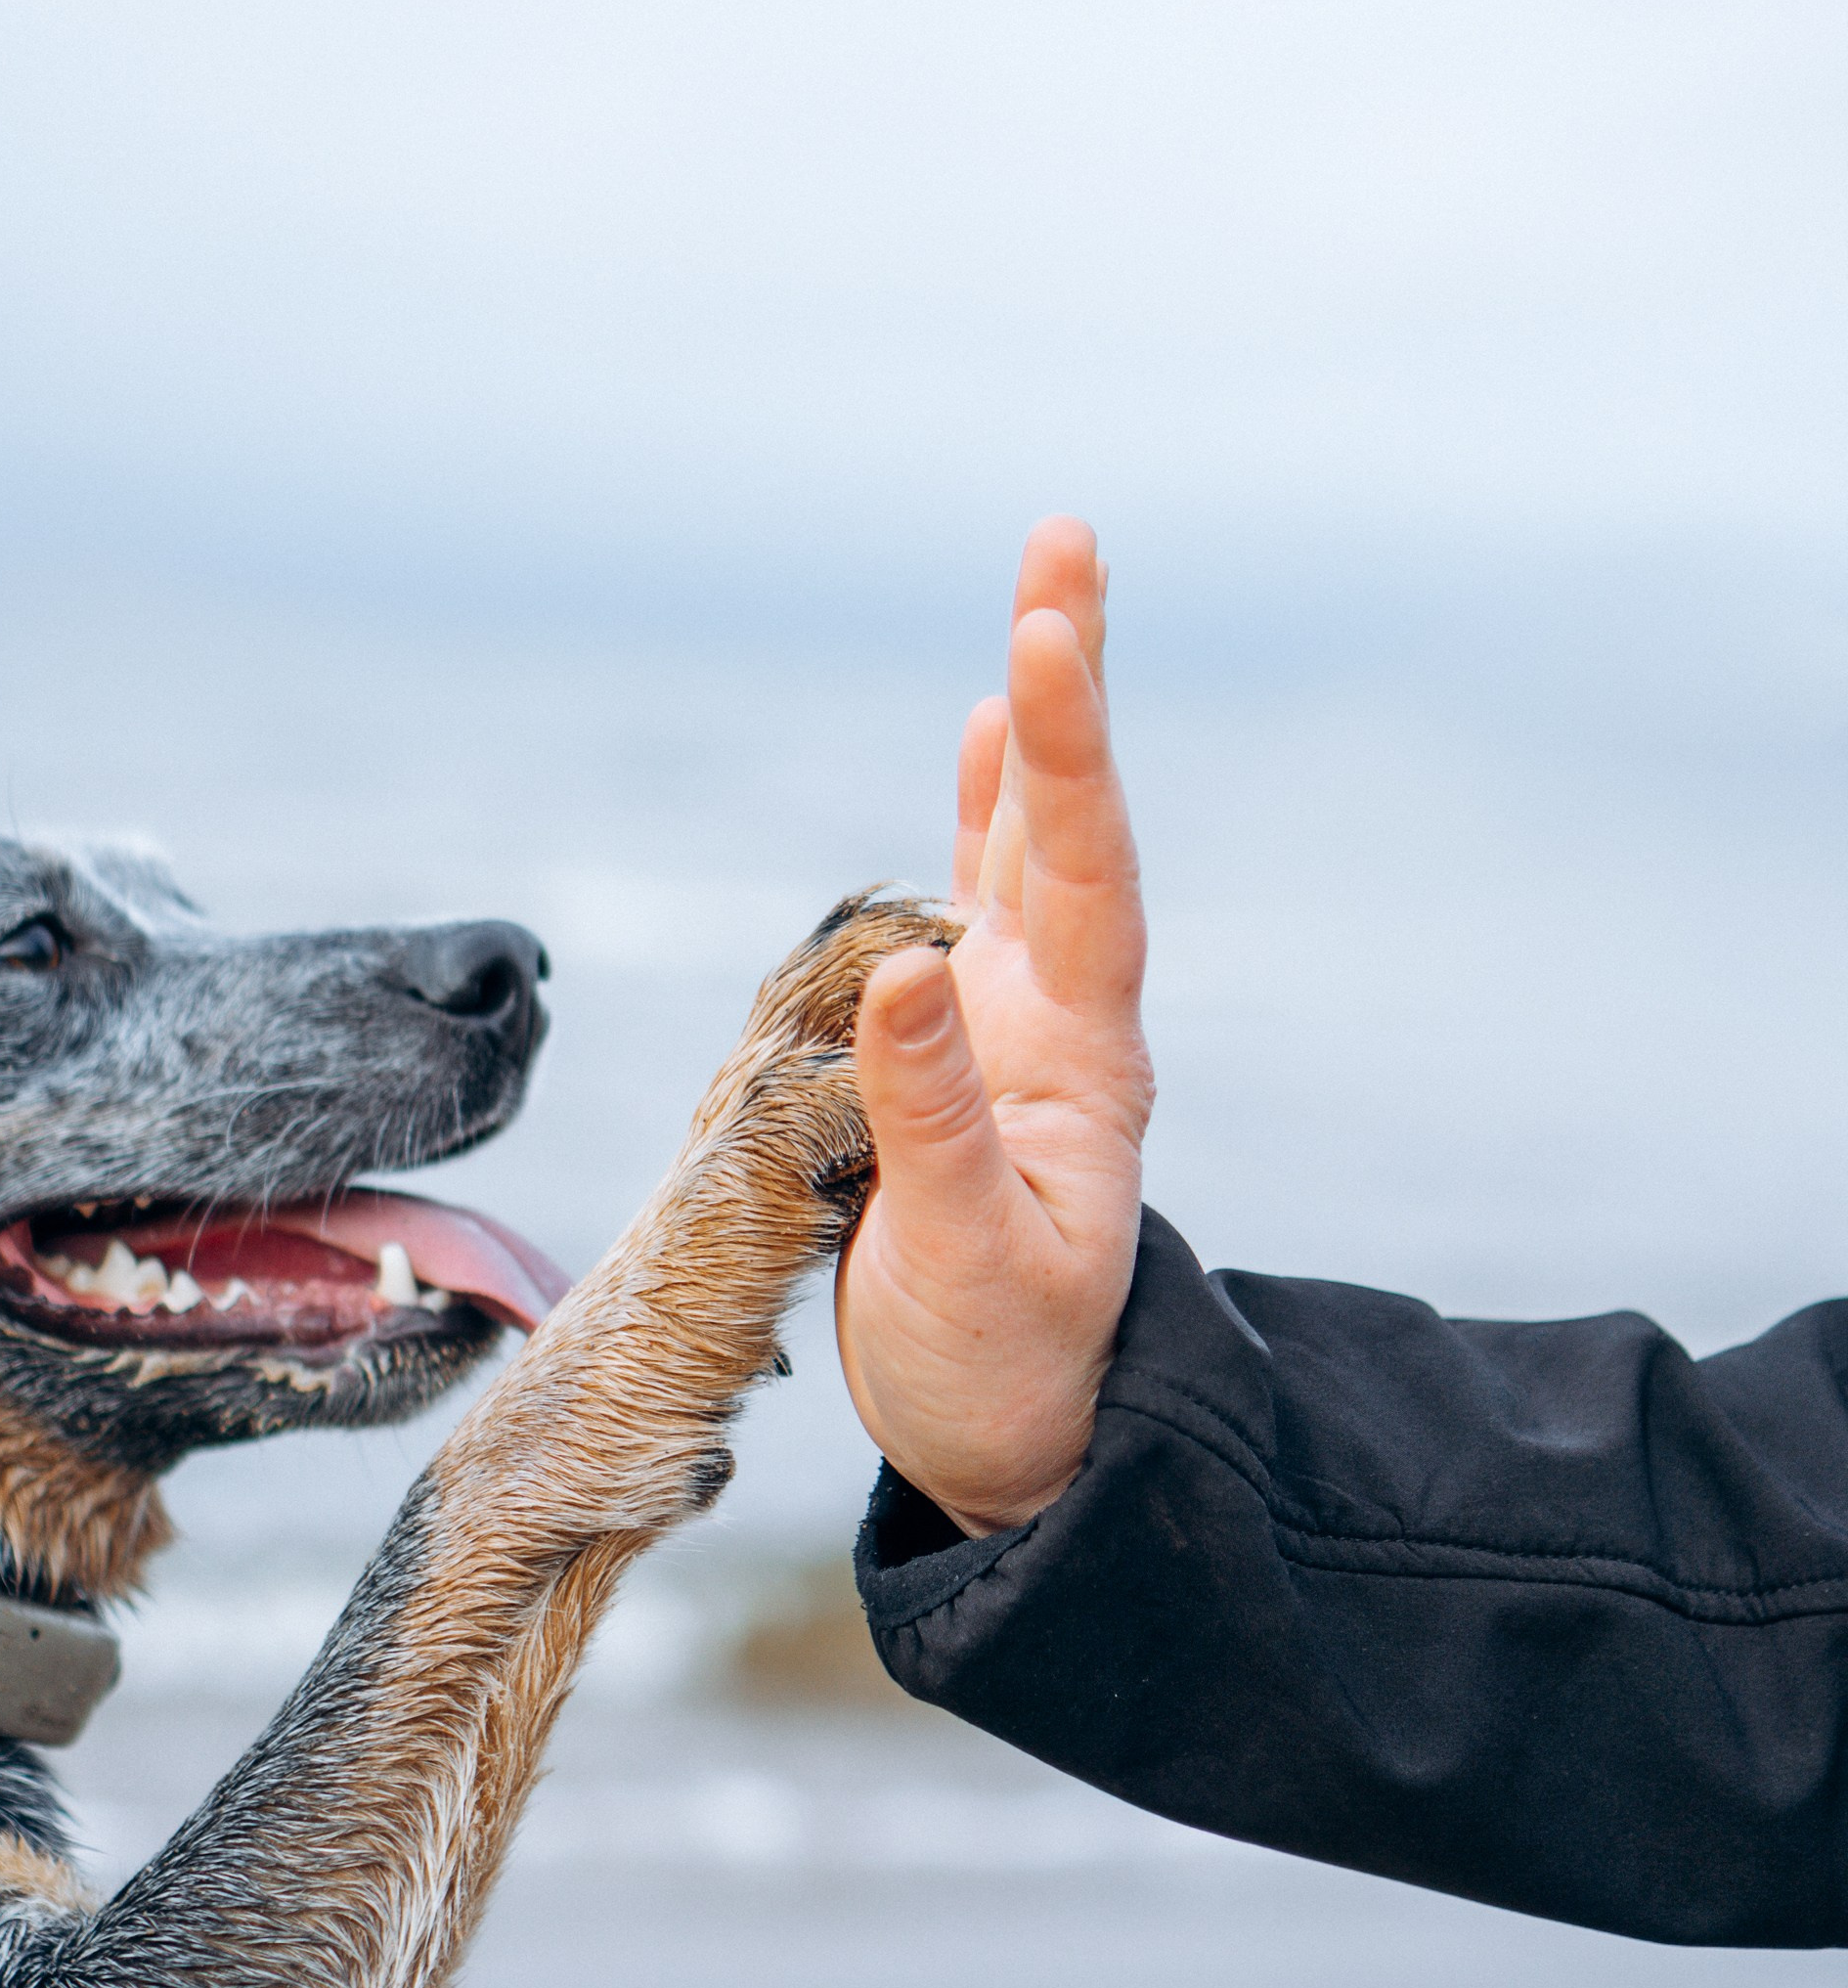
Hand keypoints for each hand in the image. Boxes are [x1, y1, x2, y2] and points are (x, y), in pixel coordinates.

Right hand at [835, 518, 1152, 1534]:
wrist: (1014, 1442)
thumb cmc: (1000, 1371)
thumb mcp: (968, 1259)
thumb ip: (935, 1119)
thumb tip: (906, 967)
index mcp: (1081, 1064)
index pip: (1081, 880)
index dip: (1062, 758)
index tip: (1037, 638)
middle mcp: (1061, 1023)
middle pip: (1069, 828)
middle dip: (1064, 688)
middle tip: (1064, 545)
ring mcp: (1019, 1030)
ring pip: (1028, 850)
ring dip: (1033, 729)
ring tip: (1042, 595)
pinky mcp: (967, 1053)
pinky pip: (975, 905)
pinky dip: (979, 815)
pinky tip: (981, 737)